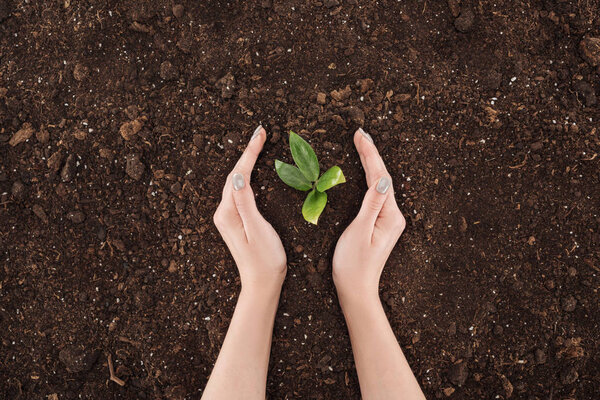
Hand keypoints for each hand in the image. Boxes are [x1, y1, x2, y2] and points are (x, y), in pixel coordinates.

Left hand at [213, 126, 286, 292]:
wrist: (262, 284)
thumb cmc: (265, 260)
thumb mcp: (258, 230)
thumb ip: (246, 202)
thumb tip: (238, 176)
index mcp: (228, 213)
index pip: (238, 174)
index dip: (250, 152)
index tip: (260, 133)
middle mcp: (223, 212)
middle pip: (234, 175)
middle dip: (247, 153)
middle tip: (261, 132)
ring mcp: (227, 217)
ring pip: (235, 182)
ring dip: (246, 162)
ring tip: (258, 145)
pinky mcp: (234, 221)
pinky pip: (238, 192)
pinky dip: (246, 176)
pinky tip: (252, 170)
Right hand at [332, 129, 405, 300]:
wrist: (356, 290)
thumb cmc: (353, 265)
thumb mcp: (360, 232)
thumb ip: (372, 203)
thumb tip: (382, 178)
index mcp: (390, 216)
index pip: (380, 177)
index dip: (370, 154)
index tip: (360, 135)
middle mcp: (394, 215)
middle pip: (382, 177)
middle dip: (371, 154)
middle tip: (360, 133)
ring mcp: (389, 219)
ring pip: (380, 184)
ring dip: (371, 163)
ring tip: (362, 144)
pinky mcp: (381, 223)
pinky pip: (376, 194)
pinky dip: (369, 177)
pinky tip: (365, 170)